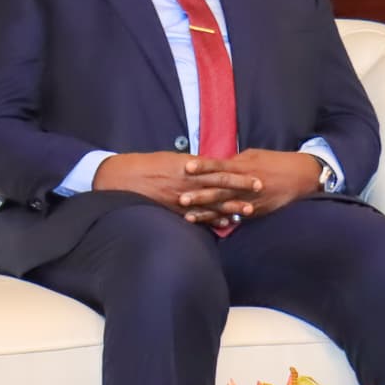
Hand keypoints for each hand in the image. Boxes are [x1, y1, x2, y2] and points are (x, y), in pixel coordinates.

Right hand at [94, 152, 261, 224]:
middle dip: (241, 187)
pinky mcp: (174, 209)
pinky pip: (197, 216)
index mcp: (188, 166)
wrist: (123, 178)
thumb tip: (204, 165)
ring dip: (231, 206)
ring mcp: (182, 197)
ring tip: (249, 210)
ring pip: (211, 202)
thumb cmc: (145, 165)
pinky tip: (225, 225)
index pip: (219, 169)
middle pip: (220, 185)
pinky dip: (212, 220)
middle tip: (261, 189)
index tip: (255, 175)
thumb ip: (189, 163)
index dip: (238, 173)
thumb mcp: (169, 158)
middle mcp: (188, 181)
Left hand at [193, 150, 328, 221]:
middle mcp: (246, 184)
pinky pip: (237, 217)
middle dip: (200, 195)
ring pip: (225, 207)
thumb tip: (215, 163)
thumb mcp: (253, 155)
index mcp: (244, 166)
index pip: (220, 165)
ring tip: (188, 217)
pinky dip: (223, 222)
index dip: (203, 166)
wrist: (301, 177)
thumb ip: (233, 160)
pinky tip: (209, 226)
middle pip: (219, 189)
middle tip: (180, 198)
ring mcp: (251, 200)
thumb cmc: (275, 162)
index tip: (187, 166)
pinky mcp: (257, 211)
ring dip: (206, 213)